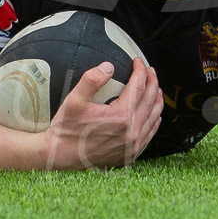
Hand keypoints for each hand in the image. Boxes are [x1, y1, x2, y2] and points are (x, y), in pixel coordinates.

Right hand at [41, 60, 162, 170]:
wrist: (61, 157)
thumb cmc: (67, 129)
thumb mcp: (75, 100)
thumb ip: (92, 79)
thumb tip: (109, 66)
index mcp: (120, 116)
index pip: (138, 86)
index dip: (140, 70)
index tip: (137, 61)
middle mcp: (131, 132)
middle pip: (150, 100)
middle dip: (152, 82)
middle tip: (149, 70)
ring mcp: (132, 146)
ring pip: (153, 118)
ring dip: (156, 100)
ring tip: (155, 88)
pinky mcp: (129, 155)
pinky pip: (149, 135)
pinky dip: (154, 121)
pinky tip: (154, 115)